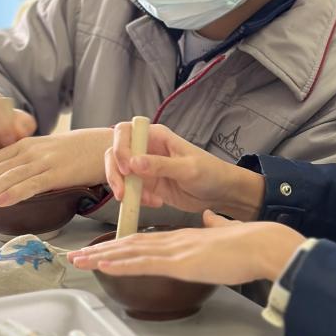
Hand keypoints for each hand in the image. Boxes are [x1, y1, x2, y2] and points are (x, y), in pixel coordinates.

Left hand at [0, 128, 112, 211]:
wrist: (107, 143)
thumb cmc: (77, 152)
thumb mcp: (47, 154)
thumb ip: (27, 163)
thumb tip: (7, 180)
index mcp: (24, 147)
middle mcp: (29, 152)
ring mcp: (43, 161)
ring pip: (9, 177)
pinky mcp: (58, 172)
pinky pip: (33, 184)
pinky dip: (16, 193)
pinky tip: (1, 202)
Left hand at [70, 210, 302, 285]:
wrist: (262, 243)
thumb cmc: (250, 244)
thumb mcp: (226, 233)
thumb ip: (215, 226)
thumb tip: (210, 218)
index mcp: (183, 238)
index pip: (144, 241)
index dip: (120, 245)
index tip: (102, 250)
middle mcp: (174, 241)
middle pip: (129, 244)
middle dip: (100, 251)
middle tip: (76, 256)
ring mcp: (175, 250)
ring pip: (129, 252)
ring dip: (101, 257)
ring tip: (78, 261)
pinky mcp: (180, 262)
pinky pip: (143, 263)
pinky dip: (120, 264)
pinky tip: (103, 265)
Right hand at [105, 122, 263, 220]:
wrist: (220, 193)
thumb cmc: (210, 173)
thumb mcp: (188, 169)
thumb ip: (161, 165)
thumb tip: (134, 163)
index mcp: (157, 136)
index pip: (125, 132)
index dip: (120, 148)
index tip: (127, 168)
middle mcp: (147, 149)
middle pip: (115, 153)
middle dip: (115, 173)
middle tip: (123, 192)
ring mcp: (144, 167)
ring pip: (118, 173)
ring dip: (122, 188)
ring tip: (140, 200)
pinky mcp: (147, 185)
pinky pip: (129, 190)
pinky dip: (135, 199)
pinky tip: (155, 203)